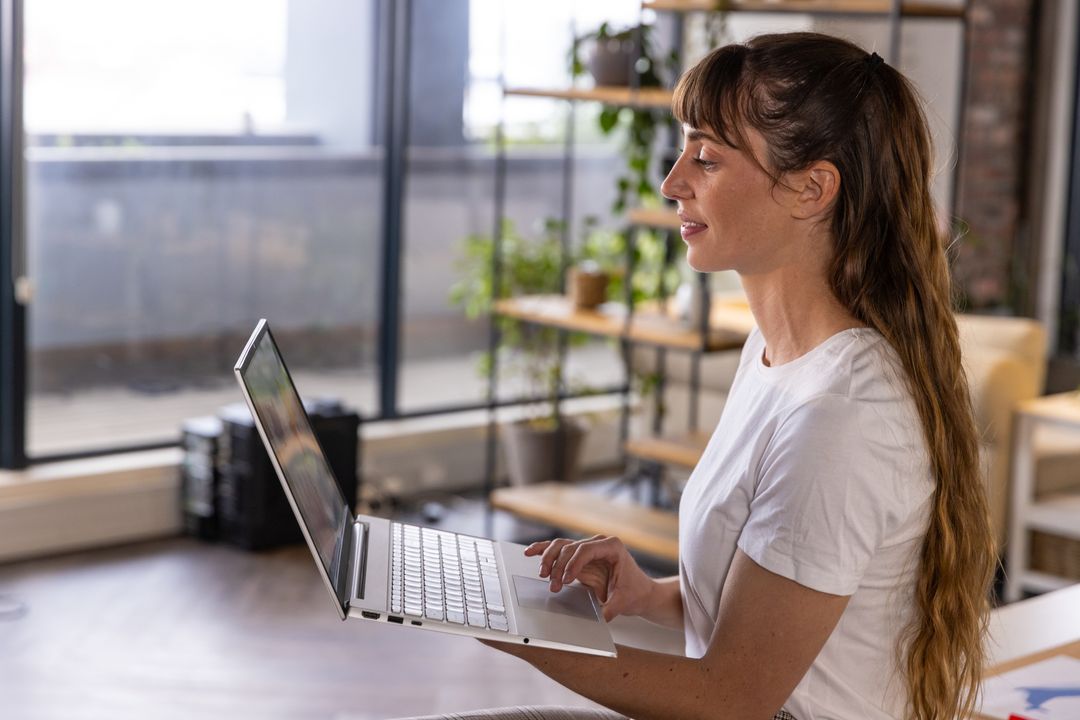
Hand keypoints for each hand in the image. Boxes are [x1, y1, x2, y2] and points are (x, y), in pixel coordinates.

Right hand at [525, 535, 656, 620]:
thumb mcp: (623, 602)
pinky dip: (544, 550)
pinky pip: (559, 549)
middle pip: (570, 548)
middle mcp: (599, 543)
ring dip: (549, 559)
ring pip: (561, 546)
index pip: (586, 550)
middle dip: (558, 566)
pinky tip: (531, 552)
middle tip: (553, 585)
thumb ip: (610, 609)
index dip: (572, 564)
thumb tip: (597, 618)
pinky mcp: (580, 556)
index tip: (565, 580)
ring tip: (542, 574)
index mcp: (612, 547)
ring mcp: (588, 548)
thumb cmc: (635, 593)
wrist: (641, 592)